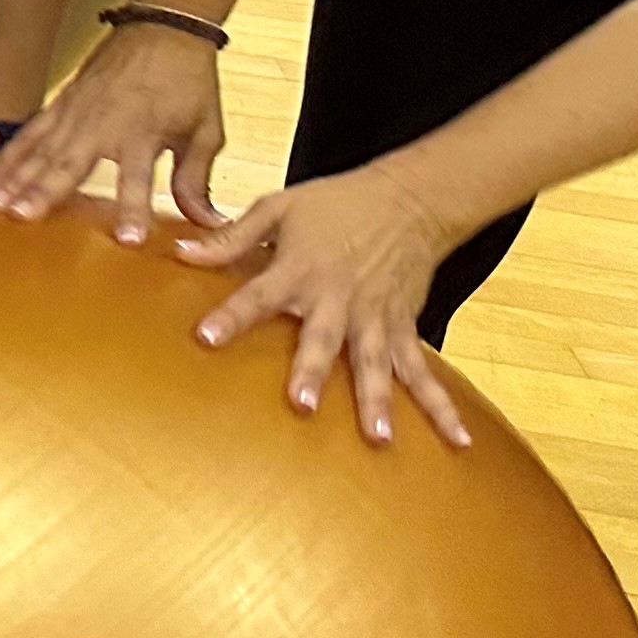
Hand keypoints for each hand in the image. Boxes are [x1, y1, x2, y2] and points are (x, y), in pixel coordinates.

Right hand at [0, 19, 228, 235]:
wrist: (164, 29)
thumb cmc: (189, 82)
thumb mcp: (206, 131)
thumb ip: (196, 179)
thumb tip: (207, 223)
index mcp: (144, 132)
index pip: (138, 177)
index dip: (132, 208)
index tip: (127, 239)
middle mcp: (104, 123)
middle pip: (70, 162)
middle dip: (44, 191)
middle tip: (21, 217)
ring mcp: (77, 111)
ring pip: (40, 148)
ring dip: (16, 176)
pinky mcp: (62, 102)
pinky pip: (31, 132)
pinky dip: (10, 154)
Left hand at [185, 163, 470, 449]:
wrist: (410, 199)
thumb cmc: (335, 203)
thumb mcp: (277, 208)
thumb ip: (230, 238)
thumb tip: (182, 253)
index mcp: (299, 269)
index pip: (257, 295)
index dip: (231, 316)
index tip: (205, 337)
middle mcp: (338, 298)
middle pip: (322, 339)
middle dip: (311, 371)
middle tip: (301, 405)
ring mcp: (376, 317)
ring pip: (375, 364)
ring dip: (377, 400)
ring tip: (379, 437)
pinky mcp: (405, 326)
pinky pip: (421, 370)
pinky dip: (440, 405)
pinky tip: (456, 438)